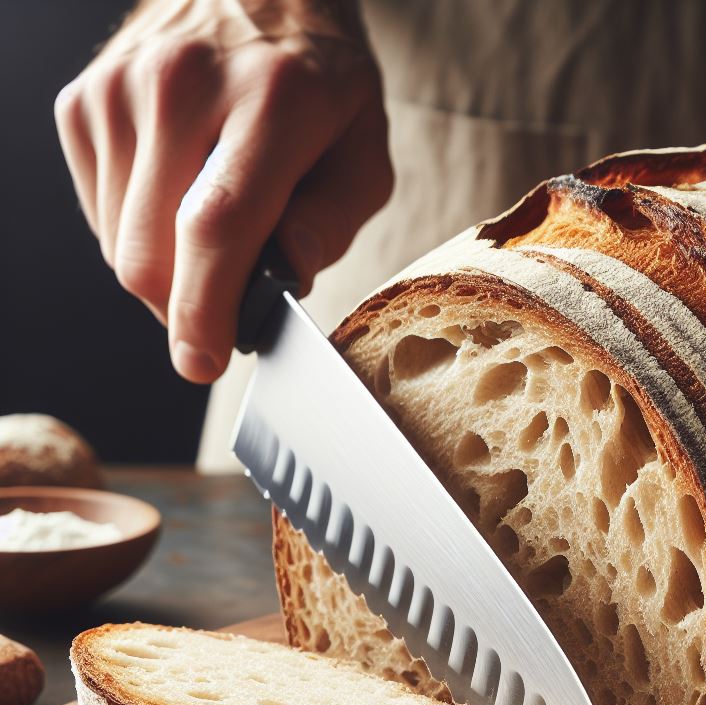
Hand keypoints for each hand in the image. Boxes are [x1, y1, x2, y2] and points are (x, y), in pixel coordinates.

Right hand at [54, 0, 392, 382]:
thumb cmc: (319, 82)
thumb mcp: (362, 151)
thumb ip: (331, 221)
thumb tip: (281, 279)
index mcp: (270, 102)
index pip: (216, 224)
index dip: (203, 308)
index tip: (201, 360)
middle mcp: (182, 86)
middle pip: (151, 251)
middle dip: (185, 308)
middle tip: (225, 306)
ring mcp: (120, 90)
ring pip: (120, 244)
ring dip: (167, 272)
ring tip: (213, 233)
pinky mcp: (83, 102)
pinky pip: (101, 214)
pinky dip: (140, 235)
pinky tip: (178, 202)